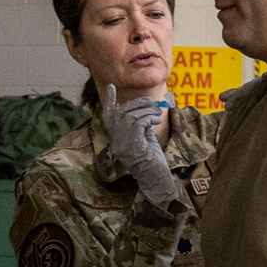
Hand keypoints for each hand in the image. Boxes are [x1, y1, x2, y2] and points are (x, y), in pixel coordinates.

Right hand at [103, 83, 176, 208]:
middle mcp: (117, 140)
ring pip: (131, 115)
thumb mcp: (145, 138)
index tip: (111, 87)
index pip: (108, 117)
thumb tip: (145, 109)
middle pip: (121, 113)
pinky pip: (138, 122)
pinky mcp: (133, 142)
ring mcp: (123, 142)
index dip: (109, 102)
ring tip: (157, 113)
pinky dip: (148, 118)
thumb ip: (141, 124)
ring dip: (146, 110)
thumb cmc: (152, 162)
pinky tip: (156, 121)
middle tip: (151, 102)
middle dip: (136, 104)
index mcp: (118, 139)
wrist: (156, 179)